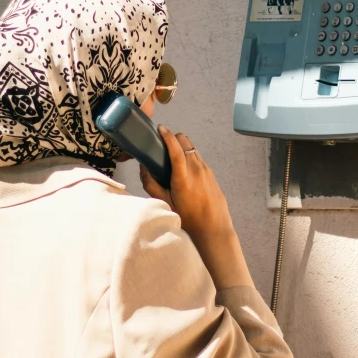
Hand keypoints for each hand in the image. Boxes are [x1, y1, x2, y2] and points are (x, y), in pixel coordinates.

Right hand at [140, 127, 253, 290]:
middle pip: (185, 140)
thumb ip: (151, 185)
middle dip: (173, 138)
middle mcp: (197, 169)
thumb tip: (143, 167)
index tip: (160, 128)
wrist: (213, 229)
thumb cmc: (188, 219)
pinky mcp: (211, 173)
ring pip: (192, 147)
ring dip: (181, 147)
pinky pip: (198, 157)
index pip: (175, 147)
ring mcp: (206, 170)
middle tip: (162, 146)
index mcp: (183, 176)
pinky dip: (189, 157)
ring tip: (171, 159)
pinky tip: (183, 170)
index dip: (166, 135)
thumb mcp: (166, 204)